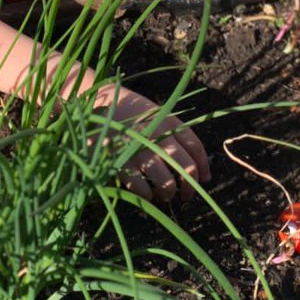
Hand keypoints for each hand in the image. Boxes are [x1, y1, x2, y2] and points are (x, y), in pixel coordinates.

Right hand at [96, 85, 210, 201]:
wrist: (95, 103)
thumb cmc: (130, 112)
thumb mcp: (157, 115)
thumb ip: (178, 136)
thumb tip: (202, 172)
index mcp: (169, 121)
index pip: (195, 148)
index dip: (203, 167)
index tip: (203, 179)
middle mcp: (157, 135)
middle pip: (186, 169)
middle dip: (189, 188)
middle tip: (185, 196)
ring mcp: (139, 150)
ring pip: (166, 183)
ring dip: (168, 195)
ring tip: (164, 196)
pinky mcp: (120, 162)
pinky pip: (141, 189)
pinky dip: (146, 196)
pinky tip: (145, 193)